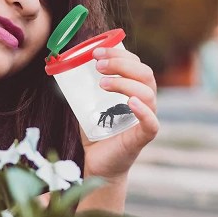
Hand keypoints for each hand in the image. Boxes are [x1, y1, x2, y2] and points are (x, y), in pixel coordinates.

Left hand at [81, 46, 158, 181]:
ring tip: (102, 83)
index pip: (136, 64)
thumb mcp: (88, 106)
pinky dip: (143, 111)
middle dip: (121, 64)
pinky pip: (151, 123)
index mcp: (134, 90)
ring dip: (125, 83)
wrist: (98, 164)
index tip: (96, 52)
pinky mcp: (143, 137)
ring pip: (147, 93)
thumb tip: (65, 70)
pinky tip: (131, 103)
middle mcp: (145, 102)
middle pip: (144, 74)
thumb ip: (83, 90)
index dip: (119, 54)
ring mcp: (146, 119)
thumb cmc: (97, 133)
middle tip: (98, 64)